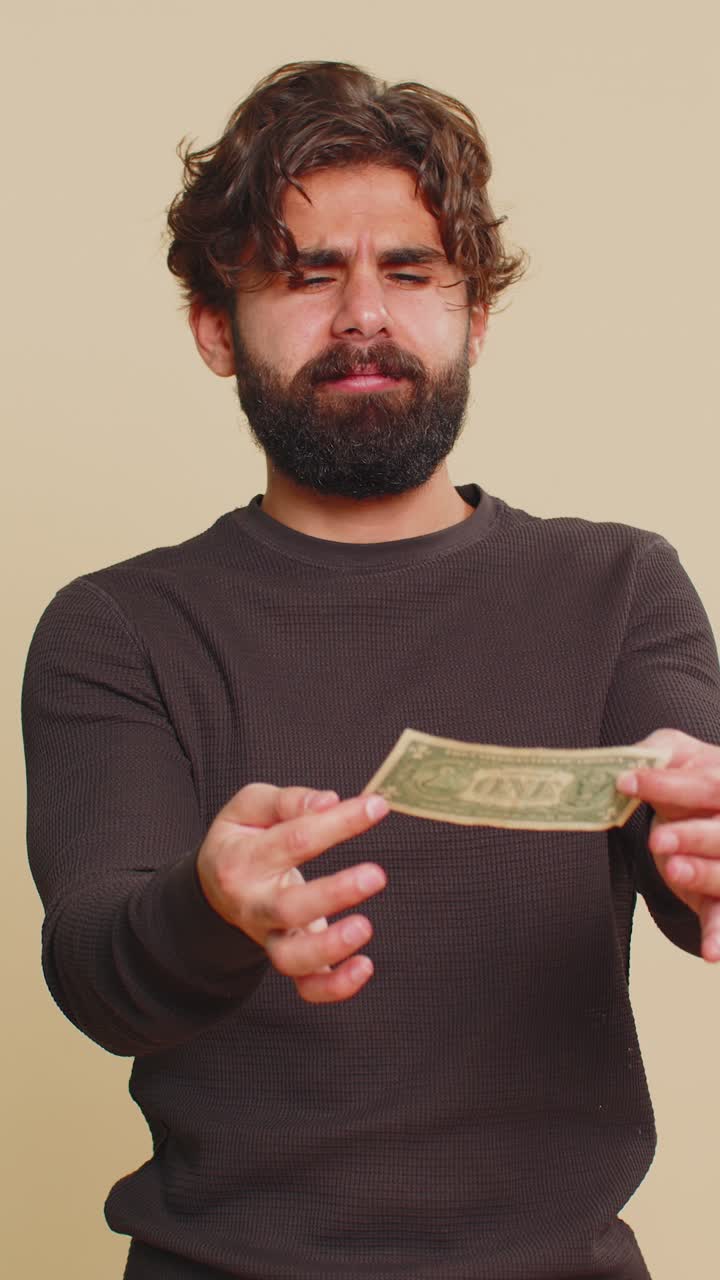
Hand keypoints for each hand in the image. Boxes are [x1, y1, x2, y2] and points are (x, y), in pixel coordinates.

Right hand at [196, 783, 388, 1001]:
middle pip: (289, 907)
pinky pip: (307, 986)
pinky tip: (364, 967)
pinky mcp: (288, 956)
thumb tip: (328, 801)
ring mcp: (269, 936)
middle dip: (334, 894)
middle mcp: (253, 904)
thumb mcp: (250, 807)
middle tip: (375, 876)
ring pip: (292, 958)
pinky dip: (334, 986)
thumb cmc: (242, 839)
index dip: (339, 823)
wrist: (214, 885)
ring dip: (330, 947)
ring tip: (364, 927)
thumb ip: (288, 801)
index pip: (294, 840)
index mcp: (243, 860)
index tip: (376, 807)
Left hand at [616, 729, 719, 961]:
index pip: (710, 785)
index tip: (625, 781)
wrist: (700, 809)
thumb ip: (657, 752)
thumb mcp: (675, 753)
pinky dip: (719, 937)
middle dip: (693, 836)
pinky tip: (711, 954)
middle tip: (658, 840)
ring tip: (673, 870)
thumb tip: (631, 764)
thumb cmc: (687, 780)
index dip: (668, 785)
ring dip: (703, 874)